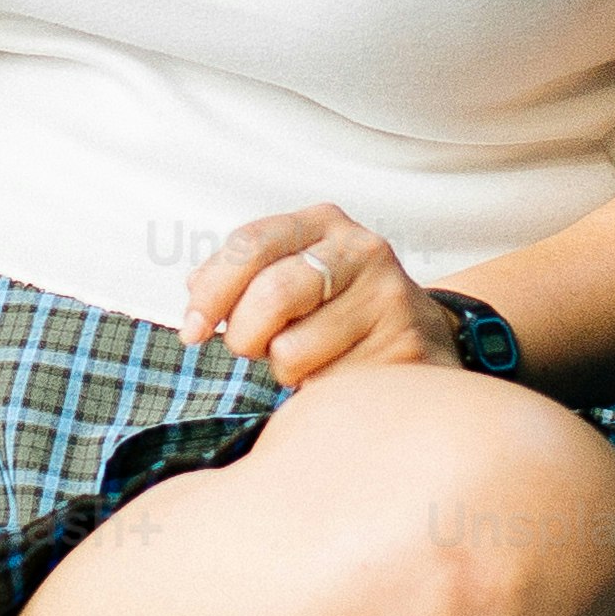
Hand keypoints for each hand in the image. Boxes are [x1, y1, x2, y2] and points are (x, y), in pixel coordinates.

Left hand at [179, 206, 460, 389]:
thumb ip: (242, 277)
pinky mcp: (405, 348)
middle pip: (270, 296)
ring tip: (311, 359)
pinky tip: (338, 377)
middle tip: (255, 351)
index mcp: (323, 223)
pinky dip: (317, 392)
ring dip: (285, 370)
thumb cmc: (335, 307)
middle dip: (245, 337)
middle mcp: (362, 250)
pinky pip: (326, 387)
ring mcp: (389, 297)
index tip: (191, 331)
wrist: (423, 335)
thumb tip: (194, 292)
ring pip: (292, 352)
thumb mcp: (291, 274)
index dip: (211, 291)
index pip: (250, 244)